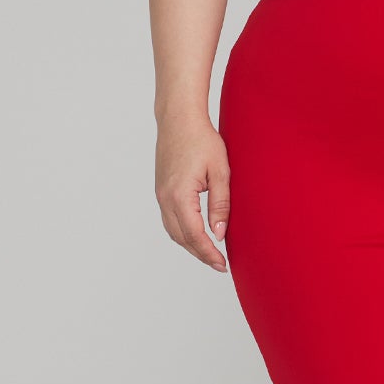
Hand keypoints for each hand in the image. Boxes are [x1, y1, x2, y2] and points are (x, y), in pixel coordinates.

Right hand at [156, 116, 229, 270]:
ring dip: (190, 245)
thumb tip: (219, 234)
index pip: (194, 235)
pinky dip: (182, 233)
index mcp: (180, 195)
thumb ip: (220, 204)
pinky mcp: (161, 190)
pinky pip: (169, 220)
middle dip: (200, 254)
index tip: (222, 265)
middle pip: (181, 238)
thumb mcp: (220, 172)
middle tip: (219, 264)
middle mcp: (165, 198)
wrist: (179, 119)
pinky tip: (196, 235)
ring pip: (173, 231)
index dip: (209, 253)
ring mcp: (160, 195)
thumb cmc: (202, 140)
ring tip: (210, 253)